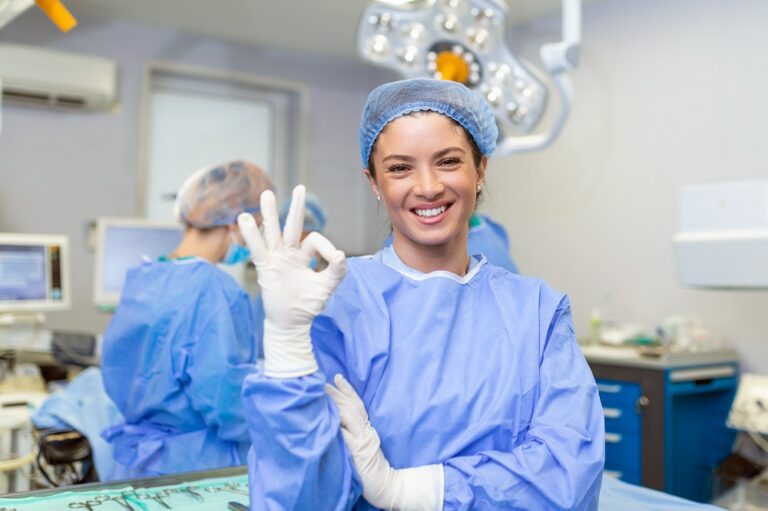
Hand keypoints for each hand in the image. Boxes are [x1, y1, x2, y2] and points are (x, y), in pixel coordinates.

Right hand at [238, 185, 345, 377]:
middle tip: (301, 187)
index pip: (314, 239)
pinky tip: (245, 219)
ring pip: (273, 232)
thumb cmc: (308, 305)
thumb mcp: (326, 287)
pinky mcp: (266, 268)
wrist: (292, 324)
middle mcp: (289, 253)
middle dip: (297, 207)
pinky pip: (258, 249)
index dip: (326, 247)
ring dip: (271, 214)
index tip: (335, 260)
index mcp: (304, 255)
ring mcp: (276, 259)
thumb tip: (341, 255)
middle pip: (292, 225)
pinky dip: (252, 235)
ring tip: (267, 194)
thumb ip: (336, 272)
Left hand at [325, 374, 443, 510]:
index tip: (337, 377)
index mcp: (367, 428)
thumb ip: (354, 431)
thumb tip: (337, 419)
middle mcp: (366, 431)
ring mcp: (363, 441)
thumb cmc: (371, 467)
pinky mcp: (358, 452)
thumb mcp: (364, 444)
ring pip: (350, 416)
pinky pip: (346, 436)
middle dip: (338, 393)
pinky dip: (337, 426)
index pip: (357, 403)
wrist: (386, 485)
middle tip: (325, 383)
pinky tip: (327, 418)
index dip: (347, 389)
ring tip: (324, 395)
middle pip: (352, 406)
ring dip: (336, 404)